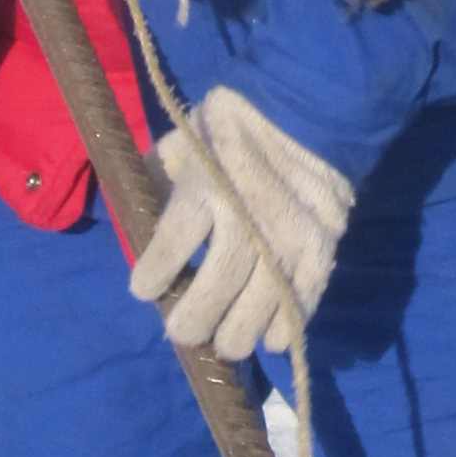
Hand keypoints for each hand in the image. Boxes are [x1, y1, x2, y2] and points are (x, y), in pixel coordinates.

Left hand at [132, 87, 353, 363]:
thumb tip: (134, 228)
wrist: (303, 112)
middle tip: (184, 332)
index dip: (153, 278)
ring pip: (260, 302)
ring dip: (238, 333)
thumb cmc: (226, 133)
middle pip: (217, 286)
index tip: (144, 291)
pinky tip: (270, 339)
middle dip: (195, 319)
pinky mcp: (321, 245)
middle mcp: (246, 213)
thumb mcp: (178, 147)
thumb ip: (155, 186)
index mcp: (204, 186)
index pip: (172, 247)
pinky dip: (286, 325)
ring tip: (224, 344)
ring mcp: (288, 233)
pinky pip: (303, 298)